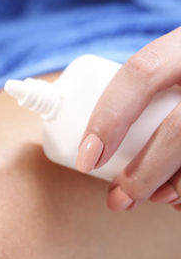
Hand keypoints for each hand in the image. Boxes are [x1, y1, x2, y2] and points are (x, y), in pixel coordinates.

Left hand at [77, 27, 180, 211]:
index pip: (141, 74)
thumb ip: (149, 88)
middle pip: (178, 129)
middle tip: (120, 198)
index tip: (87, 159)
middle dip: (143, 174)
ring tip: (156, 198)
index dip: (108, 119)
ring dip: (176, 187)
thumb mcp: (174, 60)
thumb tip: (94, 148)